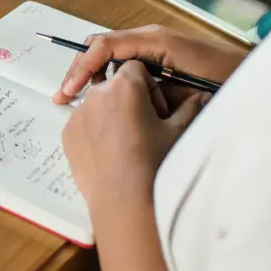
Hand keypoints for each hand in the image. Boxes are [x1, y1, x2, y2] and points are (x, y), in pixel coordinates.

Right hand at [54, 24, 246, 103]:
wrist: (255, 77)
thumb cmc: (229, 81)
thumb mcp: (188, 90)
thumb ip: (154, 89)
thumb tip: (120, 92)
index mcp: (155, 40)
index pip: (105, 45)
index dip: (83, 67)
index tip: (69, 90)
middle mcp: (151, 37)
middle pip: (101, 46)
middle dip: (80, 69)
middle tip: (63, 96)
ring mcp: (154, 45)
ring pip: (110, 54)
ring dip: (92, 75)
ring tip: (76, 98)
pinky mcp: (158, 57)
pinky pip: (124, 62)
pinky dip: (108, 78)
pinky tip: (103, 97)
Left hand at [61, 60, 207, 221]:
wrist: (124, 201)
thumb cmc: (154, 163)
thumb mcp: (178, 132)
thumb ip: (190, 107)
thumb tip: (203, 95)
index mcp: (125, 85)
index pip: (136, 68)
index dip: (149, 88)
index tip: (157, 111)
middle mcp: (96, 93)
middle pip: (114, 85)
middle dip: (129, 100)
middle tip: (143, 129)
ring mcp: (78, 114)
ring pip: (97, 105)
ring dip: (110, 115)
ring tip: (126, 145)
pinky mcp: (67, 134)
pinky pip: (83, 124)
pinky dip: (95, 132)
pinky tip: (110, 155)